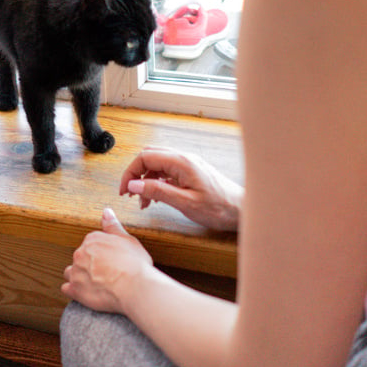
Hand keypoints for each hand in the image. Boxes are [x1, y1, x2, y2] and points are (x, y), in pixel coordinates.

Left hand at [61, 208, 153, 313]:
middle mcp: (80, 253)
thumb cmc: (135, 263)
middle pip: (80, 258)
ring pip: (70, 272)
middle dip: (89, 265)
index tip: (109, 261)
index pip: (90, 244)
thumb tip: (106, 211)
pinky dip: (74, 290)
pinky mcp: (75, 290)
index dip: (100, 254)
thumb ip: (113, 226)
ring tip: (94, 284)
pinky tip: (85, 292)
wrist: (134, 287)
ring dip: (78, 277)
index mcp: (92, 240)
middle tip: (105, 274)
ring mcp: (76, 272)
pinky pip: (66, 289)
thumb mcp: (128, 240)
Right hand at [120, 147, 241, 230]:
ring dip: (146, 180)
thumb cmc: (219, 208)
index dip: (130, 173)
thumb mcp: (184, 202)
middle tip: (130, 194)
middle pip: (149, 157)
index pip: (145, 157)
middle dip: (135, 174)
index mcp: (181, 162)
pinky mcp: (191, 172)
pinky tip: (157, 198)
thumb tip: (133, 184)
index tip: (125, 191)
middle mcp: (183, 158)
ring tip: (144, 202)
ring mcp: (187, 164)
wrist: (241, 210)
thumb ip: (157, 191)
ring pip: (157, 164)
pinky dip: (157, 182)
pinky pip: (167, 171)